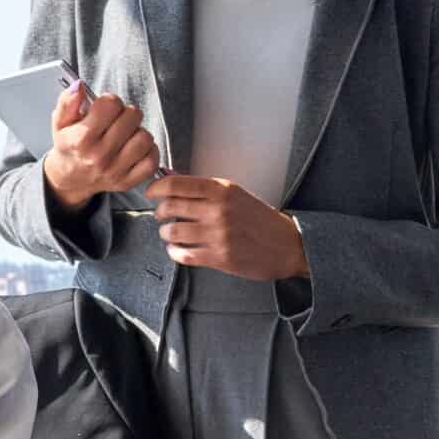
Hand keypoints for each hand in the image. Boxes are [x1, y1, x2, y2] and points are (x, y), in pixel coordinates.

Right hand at [41, 82, 159, 209]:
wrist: (70, 178)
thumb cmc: (69, 145)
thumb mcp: (60, 121)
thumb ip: (67, 101)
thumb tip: (78, 85)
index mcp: (81, 139)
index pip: (111, 105)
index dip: (110, 100)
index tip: (105, 107)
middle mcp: (99, 156)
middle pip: (132, 117)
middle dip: (126, 113)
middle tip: (117, 119)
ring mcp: (115, 171)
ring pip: (145, 138)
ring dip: (138, 131)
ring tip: (126, 134)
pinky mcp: (127, 182)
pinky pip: (152, 161)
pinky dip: (148, 151)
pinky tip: (135, 148)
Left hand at [145, 175, 309, 281]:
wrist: (287, 245)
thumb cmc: (259, 219)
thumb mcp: (235, 195)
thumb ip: (205, 189)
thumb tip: (171, 180)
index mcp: (222, 190)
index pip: (176, 184)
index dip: (156, 188)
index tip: (151, 193)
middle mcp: (218, 210)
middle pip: (169, 207)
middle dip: (160, 213)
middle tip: (162, 216)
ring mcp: (218, 235)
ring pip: (172, 232)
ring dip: (166, 234)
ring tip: (171, 234)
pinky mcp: (219, 257)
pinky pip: (183, 255)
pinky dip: (175, 252)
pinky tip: (179, 250)